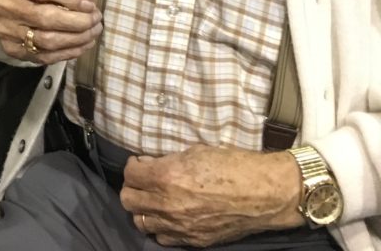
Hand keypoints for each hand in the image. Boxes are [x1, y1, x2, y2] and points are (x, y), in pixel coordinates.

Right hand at [0, 0, 101, 63]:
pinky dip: (68, 52)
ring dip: (77, 39)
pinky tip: (82, 44)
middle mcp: (3, 5)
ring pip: (46, 41)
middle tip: (96, 18)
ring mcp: (5, 30)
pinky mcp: (11, 49)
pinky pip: (44, 56)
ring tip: (93, 32)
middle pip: (45, 18)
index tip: (90, 4)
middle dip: (78, 21)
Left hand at [120, 144, 303, 245]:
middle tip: (144, 180)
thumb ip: (167, 161)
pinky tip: (170, 216)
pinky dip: (161, 227)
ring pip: (141, 222)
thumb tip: (150, 164)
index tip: (140, 162)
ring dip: (144, 209)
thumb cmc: (232, 165)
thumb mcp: (194, 152)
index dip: (133, 165)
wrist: (264, 193)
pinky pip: (163, 238)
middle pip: (129, 200)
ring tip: (154, 199)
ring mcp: (181, 226)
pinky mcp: (194, 240)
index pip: (130, 174)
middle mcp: (168, 204)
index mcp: (166, 177)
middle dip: (133, 187)